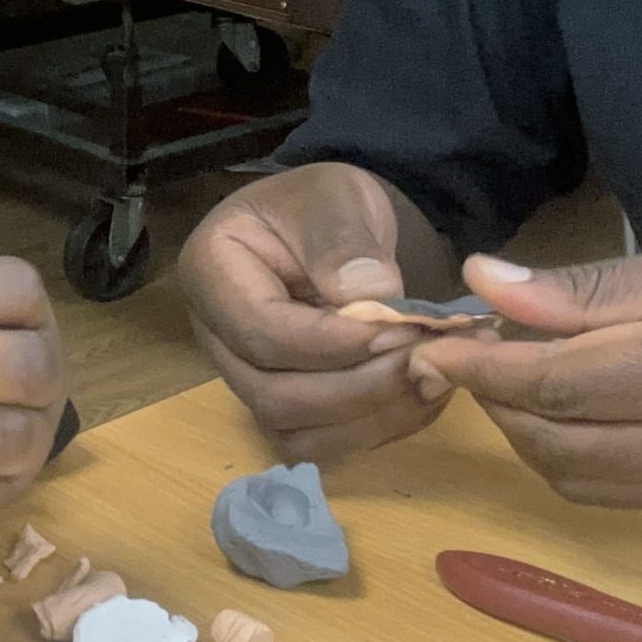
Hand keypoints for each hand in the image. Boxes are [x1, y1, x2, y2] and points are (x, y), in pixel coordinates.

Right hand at [175, 162, 450, 461]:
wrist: (335, 228)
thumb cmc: (326, 204)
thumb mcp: (336, 198)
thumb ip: (344, 241)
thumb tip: (369, 298)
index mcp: (210, 272)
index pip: (263, 332)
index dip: (334, 343)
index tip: (402, 329)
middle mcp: (216, 337)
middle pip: (272, 396)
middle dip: (357, 388)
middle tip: (425, 359)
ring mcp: (246, 378)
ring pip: (294, 433)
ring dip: (370, 418)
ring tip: (431, 378)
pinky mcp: (283, 404)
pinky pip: (320, 443)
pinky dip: (374, 430)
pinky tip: (420, 396)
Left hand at [404, 234, 641, 506]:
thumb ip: (599, 287)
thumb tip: (489, 285)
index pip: (556, 384)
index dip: (482, 367)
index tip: (431, 343)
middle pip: (557, 446)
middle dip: (498, 405)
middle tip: (474, 354)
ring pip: (584, 484)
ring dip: (531, 440)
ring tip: (518, 382)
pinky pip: (628, 495)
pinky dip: (579, 462)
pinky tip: (574, 413)